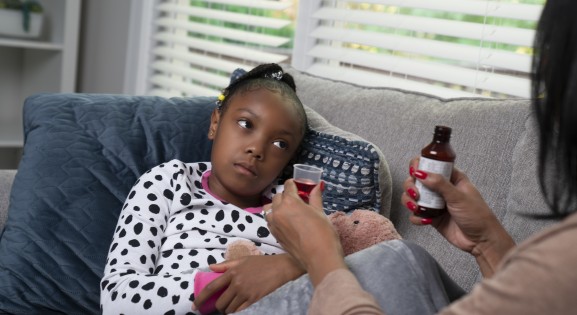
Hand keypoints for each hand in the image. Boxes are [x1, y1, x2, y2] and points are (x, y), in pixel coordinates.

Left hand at [193, 254, 303, 313]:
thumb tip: (210, 267)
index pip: (211, 287)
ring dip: (228, 309)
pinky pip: (240, 310)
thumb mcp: (242, 260)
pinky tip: (238, 306)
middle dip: (218, 306)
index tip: (195, 306)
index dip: (200, 298)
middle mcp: (237, 283)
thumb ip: (225, 264)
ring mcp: (245, 292)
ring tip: (231, 305)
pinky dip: (236, 310)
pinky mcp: (254, 299)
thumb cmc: (260, 262)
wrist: (279, 267)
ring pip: (229, 309)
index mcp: (232, 272)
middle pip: (220, 302)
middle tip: (221, 304)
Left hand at [265, 179, 346, 285]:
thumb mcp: (320, 212)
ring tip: (289, 210)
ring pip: (270, 208)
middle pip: (278, 196)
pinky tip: (286, 221)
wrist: (318, 257)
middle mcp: (278, 211)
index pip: (288, 186)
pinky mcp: (274, 234)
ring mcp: (274, 224)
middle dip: (286, 195)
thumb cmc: (323, 233)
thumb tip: (315, 186)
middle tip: (298, 199)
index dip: (294, 184)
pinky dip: (276, 217)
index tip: (299, 185)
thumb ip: (315, 198)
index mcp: (290, 202)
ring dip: (278, 206)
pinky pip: (270, 221)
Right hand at [401, 157, 514, 276]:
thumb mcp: (459, 197)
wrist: (480, 240)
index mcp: (450, 178)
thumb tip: (421, 173)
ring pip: (412, 196)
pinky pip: (416, 214)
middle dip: (411, 186)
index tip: (414, 173)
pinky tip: (425, 221)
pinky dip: (416, 217)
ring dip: (409, 201)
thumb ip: (440, 184)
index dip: (419, 166)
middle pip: (416, 180)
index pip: (431, 165)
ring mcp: (434, 203)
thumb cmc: (477, 215)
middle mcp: (440, 188)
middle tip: (415, 194)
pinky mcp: (431, 217)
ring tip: (416, 208)